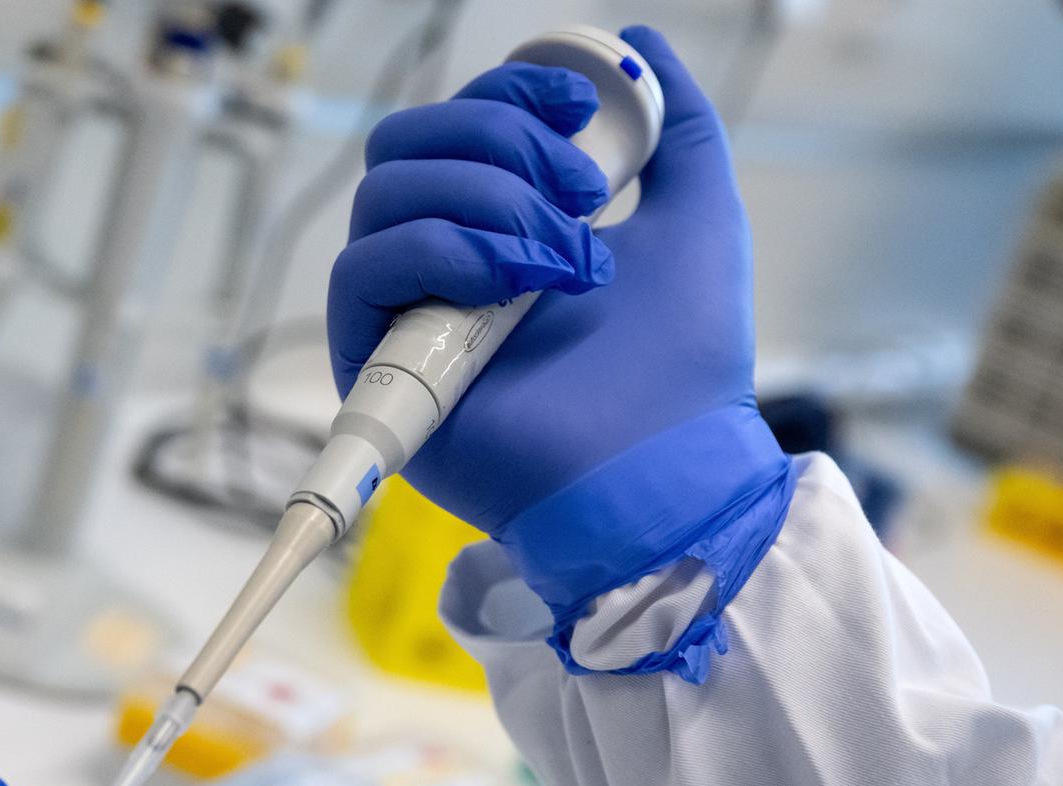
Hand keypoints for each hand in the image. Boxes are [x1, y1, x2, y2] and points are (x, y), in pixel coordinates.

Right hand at [329, 26, 795, 678]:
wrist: (670, 466)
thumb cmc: (685, 363)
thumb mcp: (698, 216)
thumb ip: (676, 125)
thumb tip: (640, 43)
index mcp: (501, 228)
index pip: (457, 126)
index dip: (508, 95)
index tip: (580, 109)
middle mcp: (445, 267)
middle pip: (407, 144)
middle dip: (501, 143)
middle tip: (580, 199)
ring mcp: (410, 315)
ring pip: (386, 195)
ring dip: (488, 202)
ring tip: (566, 260)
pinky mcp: (381, 367)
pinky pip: (363, 269)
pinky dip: (442, 250)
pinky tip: (515, 284)